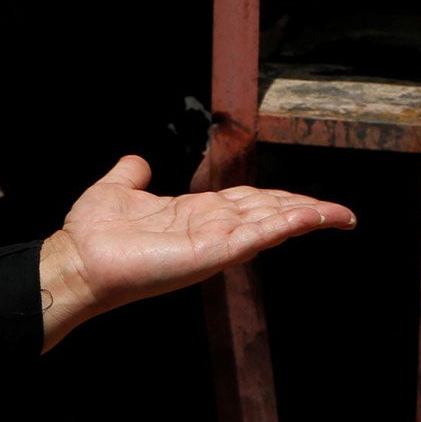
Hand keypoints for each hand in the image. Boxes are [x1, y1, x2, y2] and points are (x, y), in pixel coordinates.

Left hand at [39, 154, 354, 349]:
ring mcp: (216, 243)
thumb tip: (138, 161)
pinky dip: (286, 224)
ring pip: (271, 224)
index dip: (281, 198)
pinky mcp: (213, 253)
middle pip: (270, 212)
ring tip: (340, 214)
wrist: (78, 260)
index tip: (309, 198)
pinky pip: (257, 235)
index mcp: (197, 214)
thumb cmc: (95, 233)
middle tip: (342, 212)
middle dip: (306, 209)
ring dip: (306, 217)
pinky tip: (310, 216)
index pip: (250, 203)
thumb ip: (132, 174)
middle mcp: (212, 229)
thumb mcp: (117, 189)